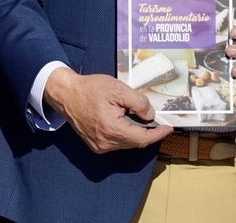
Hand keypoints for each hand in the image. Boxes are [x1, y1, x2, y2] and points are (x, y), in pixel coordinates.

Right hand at [43, 68, 171, 153]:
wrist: (67, 94)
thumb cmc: (91, 89)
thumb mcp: (118, 89)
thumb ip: (138, 103)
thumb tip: (150, 115)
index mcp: (112, 129)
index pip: (142, 139)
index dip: (158, 134)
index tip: (168, 128)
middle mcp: (105, 142)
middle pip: (135, 142)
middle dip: (148, 132)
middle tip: (156, 119)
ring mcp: (99, 146)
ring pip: (126, 143)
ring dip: (136, 132)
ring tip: (139, 117)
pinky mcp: (95, 145)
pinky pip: (117, 143)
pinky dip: (125, 134)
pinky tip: (125, 121)